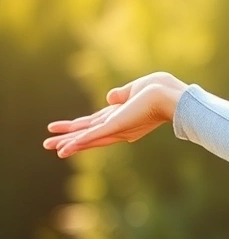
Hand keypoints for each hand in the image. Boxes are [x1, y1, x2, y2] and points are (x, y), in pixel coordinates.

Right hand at [43, 72, 187, 158]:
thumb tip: (110, 98)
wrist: (171, 96)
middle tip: (48, 145)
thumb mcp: (136, 89)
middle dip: (68, 138)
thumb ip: (122, 95)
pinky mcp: (116, 127)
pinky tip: (64, 149)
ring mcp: (117, 128)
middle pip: (88, 133)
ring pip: (87, 137)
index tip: (63, 129)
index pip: (95, 124)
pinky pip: (92, 136)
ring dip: (67, 142)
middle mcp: (119, 126)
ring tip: (49, 147)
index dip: (79, 127)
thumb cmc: (161, 90)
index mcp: (123, 117)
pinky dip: (78, 143)